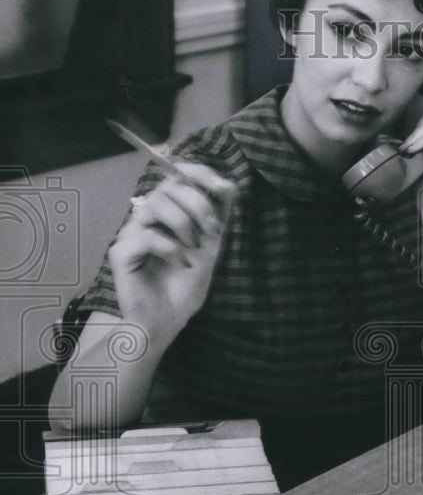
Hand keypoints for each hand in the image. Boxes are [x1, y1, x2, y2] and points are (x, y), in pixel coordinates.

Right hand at [109, 161, 236, 344]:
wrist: (169, 321)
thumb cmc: (185, 287)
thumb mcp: (210, 249)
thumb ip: (217, 218)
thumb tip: (229, 184)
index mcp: (167, 214)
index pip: (177, 178)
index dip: (199, 174)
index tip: (223, 187)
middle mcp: (147, 219)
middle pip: (168, 186)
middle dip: (198, 203)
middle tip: (210, 229)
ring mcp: (131, 233)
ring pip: (155, 204)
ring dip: (183, 223)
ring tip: (192, 248)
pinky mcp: (121, 252)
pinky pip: (146, 235)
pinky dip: (169, 248)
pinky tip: (178, 263)